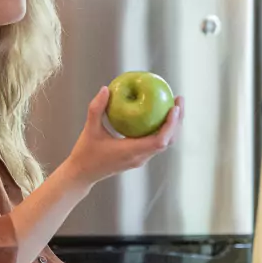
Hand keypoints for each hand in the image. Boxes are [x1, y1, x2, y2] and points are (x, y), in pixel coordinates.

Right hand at [62, 86, 184, 186]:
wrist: (82, 173)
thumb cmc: (85, 153)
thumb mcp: (89, 129)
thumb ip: (96, 109)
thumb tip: (105, 89)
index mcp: (131, 151)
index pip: (160, 140)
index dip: (171, 125)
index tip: (175, 108)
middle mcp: (140, 157)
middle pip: (168, 141)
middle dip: (177, 121)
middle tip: (178, 100)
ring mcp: (140, 159)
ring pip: (164, 143)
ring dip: (172, 126)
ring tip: (174, 106)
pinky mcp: (137, 158)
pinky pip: (155, 143)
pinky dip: (162, 130)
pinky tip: (157, 115)